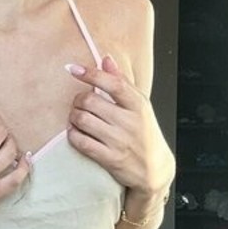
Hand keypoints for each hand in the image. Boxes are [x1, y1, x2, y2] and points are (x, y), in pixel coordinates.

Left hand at [66, 55, 173, 195]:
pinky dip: (73, 134)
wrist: (154, 170)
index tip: (73, 69)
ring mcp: (120, 141)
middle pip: (91, 101)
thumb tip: (105, 58)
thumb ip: (121, 82)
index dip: (91, 74)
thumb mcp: (139, 106)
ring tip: (76, 118)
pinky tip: (75, 132)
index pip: (114, 84)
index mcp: (138, 105)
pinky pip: (81, 142)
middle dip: (78, 100)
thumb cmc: (144, 133)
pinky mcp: (110, 158)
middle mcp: (130, 122)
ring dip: (73, 117)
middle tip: (78, 103)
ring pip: (83, 120)